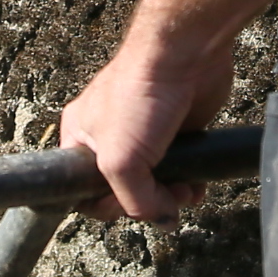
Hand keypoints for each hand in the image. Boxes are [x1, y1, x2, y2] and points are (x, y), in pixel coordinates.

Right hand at [56, 35, 234, 223]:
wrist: (184, 55)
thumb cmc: (139, 96)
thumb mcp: (120, 161)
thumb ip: (134, 201)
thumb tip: (162, 221)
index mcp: (80, 138)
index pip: (82, 191)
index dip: (105, 208)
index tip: (125, 207)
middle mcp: (109, 137)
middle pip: (123, 191)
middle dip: (147, 202)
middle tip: (164, 198)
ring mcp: (145, 135)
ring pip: (155, 184)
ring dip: (171, 196)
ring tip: (185, 190)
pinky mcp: (176, 131)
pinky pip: (180, 170)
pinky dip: (189, 183)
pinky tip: (197, 184)